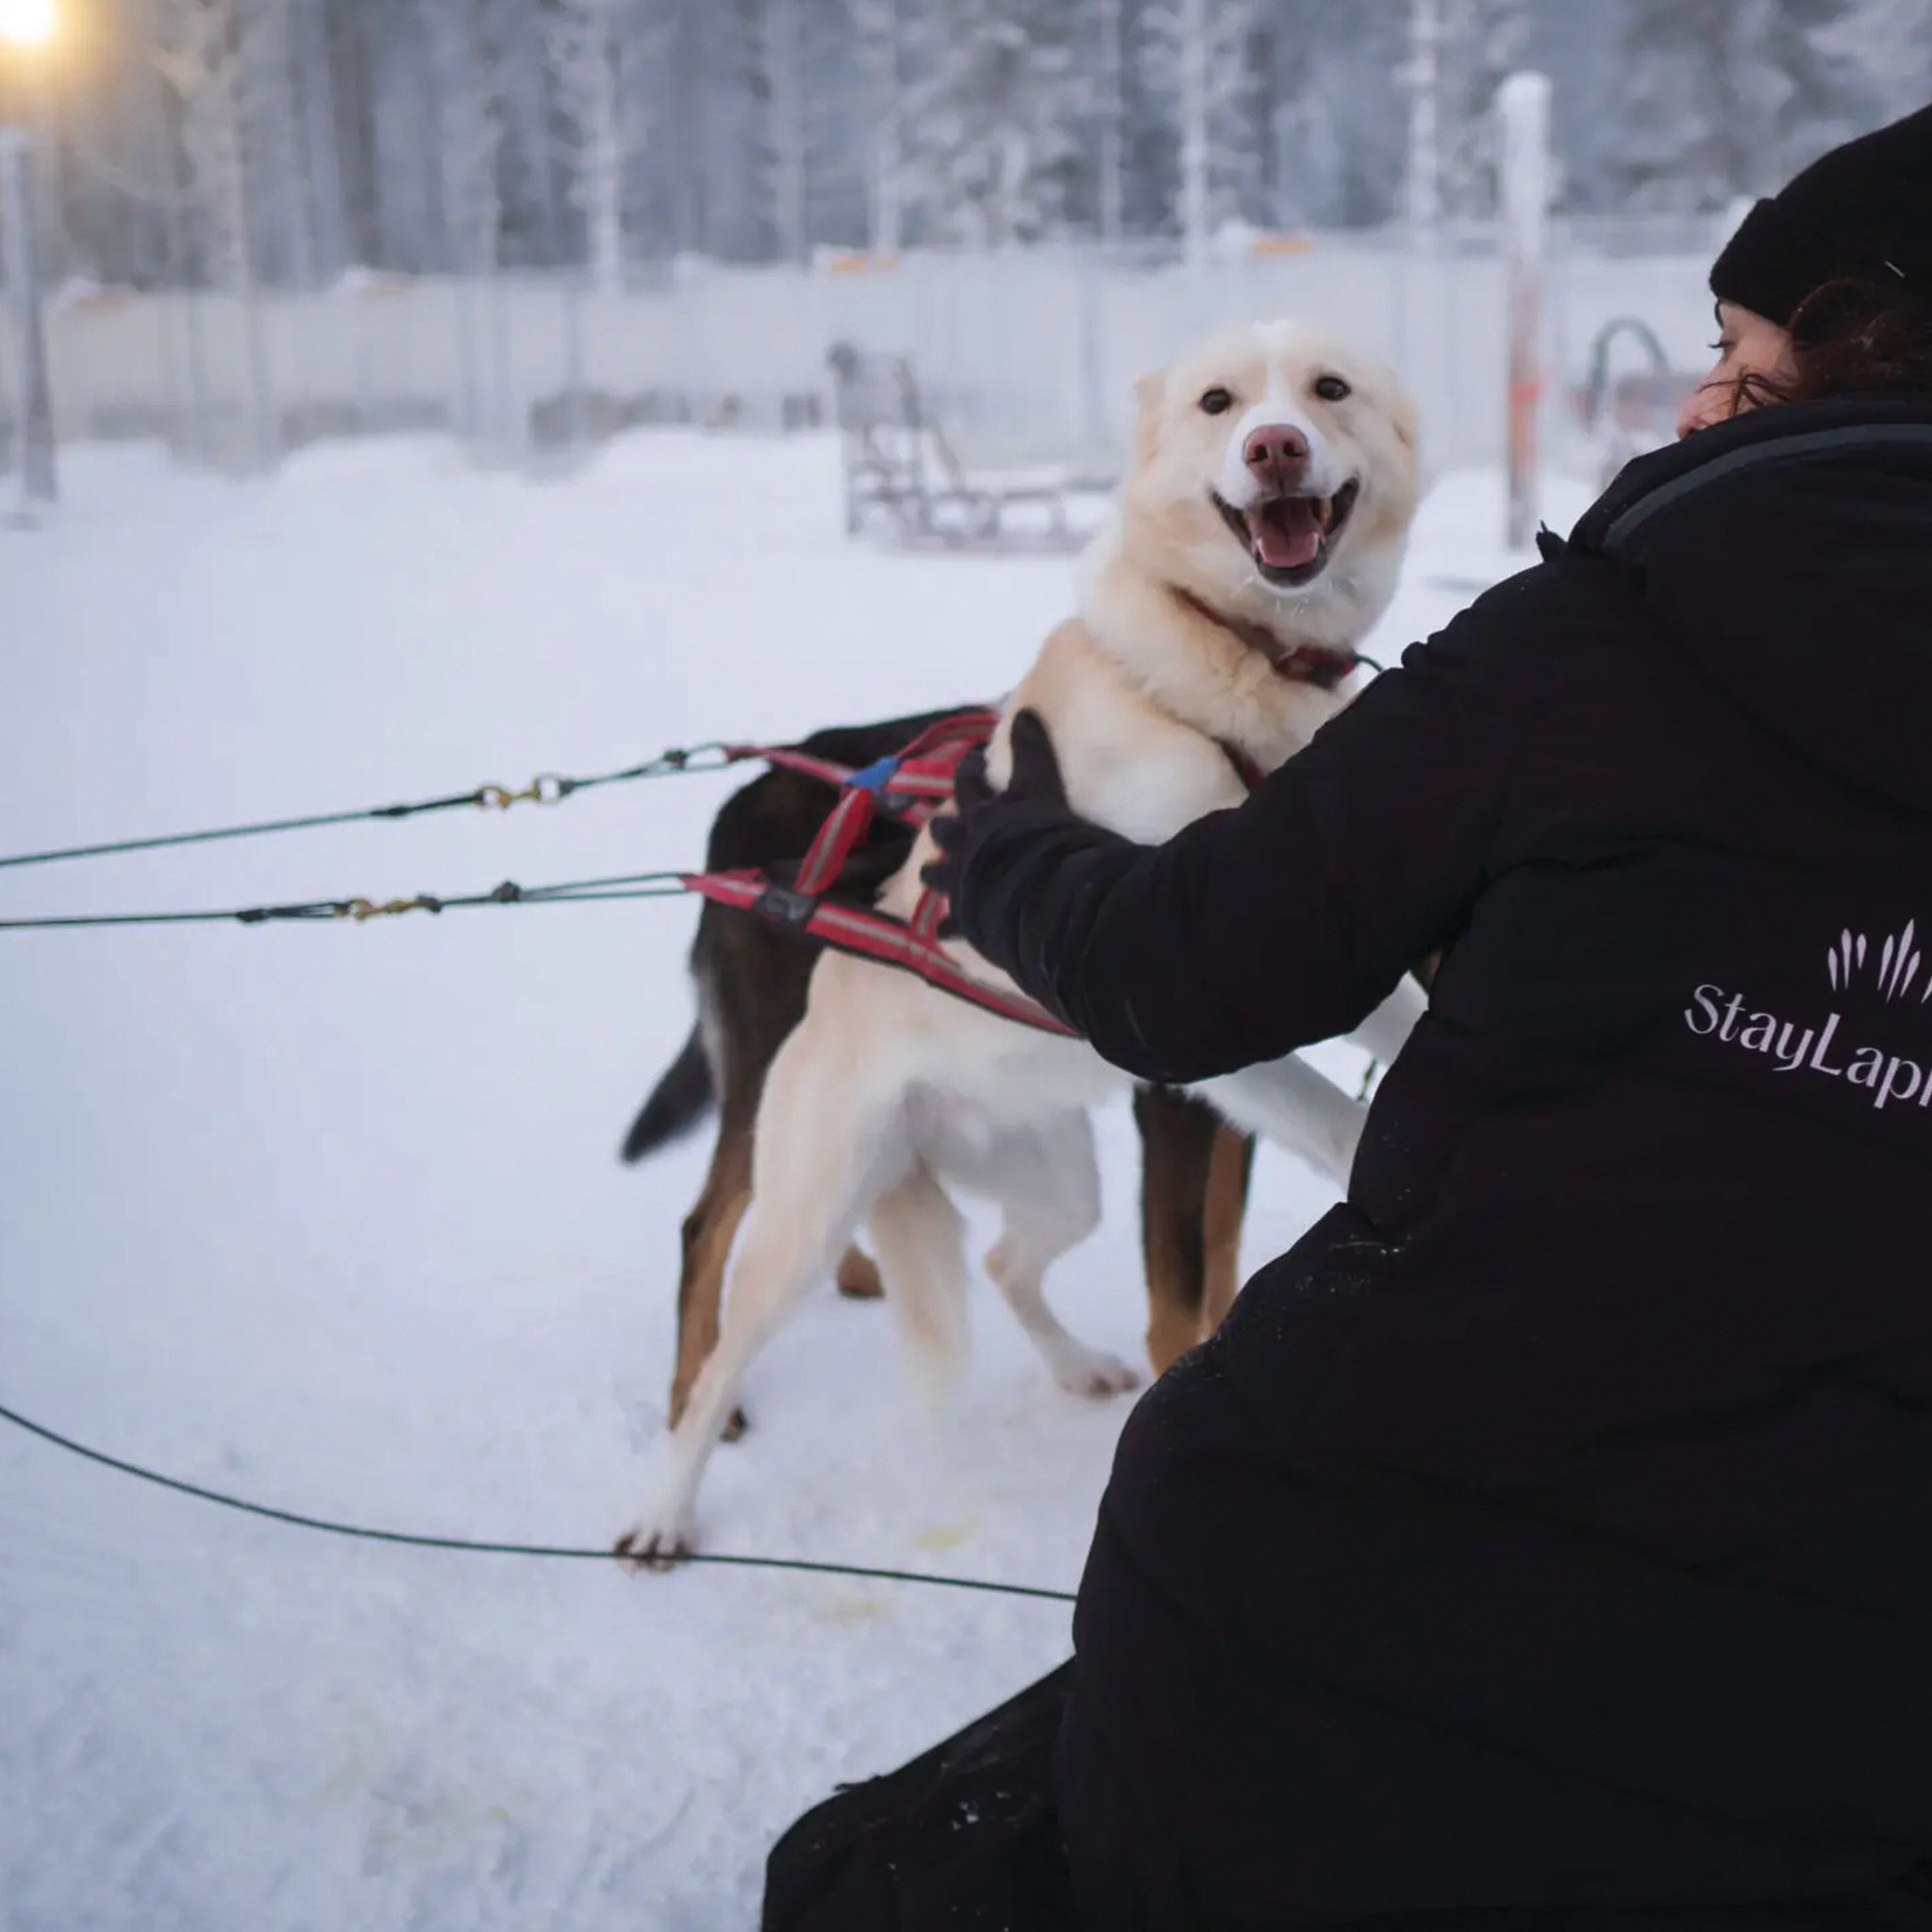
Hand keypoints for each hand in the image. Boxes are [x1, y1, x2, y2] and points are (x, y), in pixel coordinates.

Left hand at [921, 709, 1069, 932]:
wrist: (1041, 893)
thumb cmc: (1044, 836)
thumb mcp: (1041, 785)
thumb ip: (1034, 749)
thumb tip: (1027, 710)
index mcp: (984, 813)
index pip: (970, 785)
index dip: (969, 772)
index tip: (970, 763)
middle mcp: (966, 846)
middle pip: (945, 831)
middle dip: (942, 827)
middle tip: (939, 825)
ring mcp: (963, 884)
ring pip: (938, 876)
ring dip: (935, 875)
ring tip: (930, 877)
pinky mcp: (968, 920)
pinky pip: (952, 926)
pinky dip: (948, 928)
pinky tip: (940, 933)